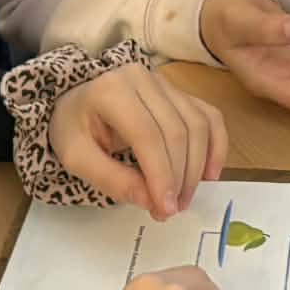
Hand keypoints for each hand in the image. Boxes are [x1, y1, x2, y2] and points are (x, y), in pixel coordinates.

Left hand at [49, 64, 227, 219]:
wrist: (75, 103)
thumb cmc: (73, 128)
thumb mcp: (76, 158)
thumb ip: (111, 179)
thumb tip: (151, 200)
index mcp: (112, 90)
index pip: (147, 135)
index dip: (161, 174)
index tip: (164, 208)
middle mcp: (143, 79)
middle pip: (177, 131)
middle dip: (179, 177)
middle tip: (170, 210)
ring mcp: (166, 84)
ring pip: (198, 125)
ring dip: (197, 167)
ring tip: (183, 198)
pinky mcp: (180, 93)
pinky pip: (209, 117)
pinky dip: (216, 146)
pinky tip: (209, 174)